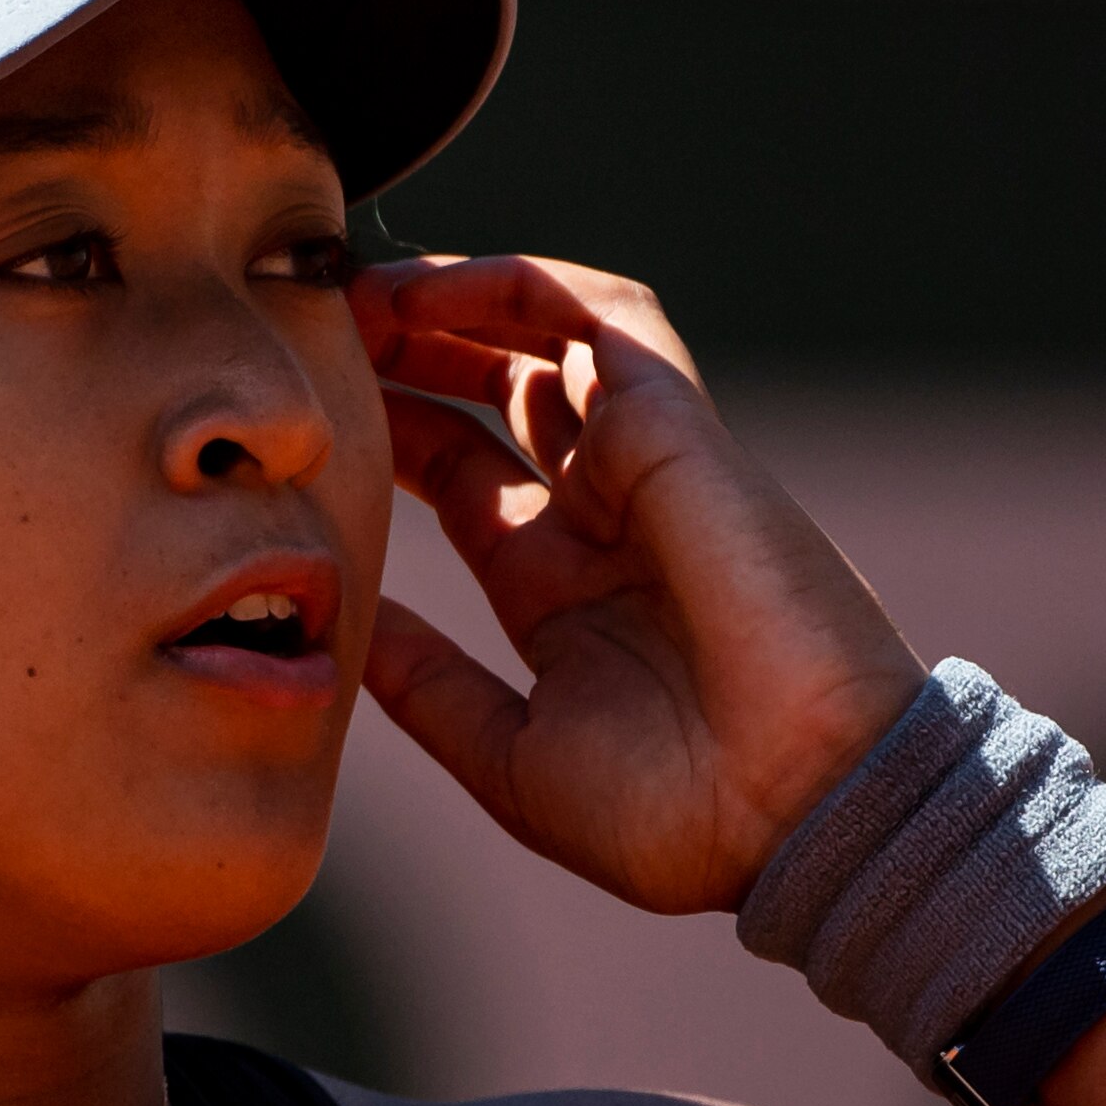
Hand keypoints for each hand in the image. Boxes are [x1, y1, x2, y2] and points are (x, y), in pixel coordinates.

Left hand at [348, 254, 926, 914]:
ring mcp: (643, 466)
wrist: (797, 819)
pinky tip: (427, 289)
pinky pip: (601, 318)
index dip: (386, 428)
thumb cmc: (673, 819)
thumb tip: (346, 624)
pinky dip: (517, 286)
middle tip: (318, 329)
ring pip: (544, 337)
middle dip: (407, 349)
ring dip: (450, 302)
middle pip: (495, 391)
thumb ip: (427, 685)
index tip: (309, 411)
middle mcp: (602, 514)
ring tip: (357, 294)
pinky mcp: (679, 429)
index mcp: (561, 589)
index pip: (459, 475)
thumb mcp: (509, 754)